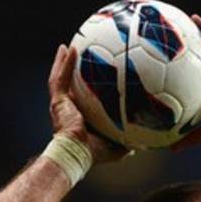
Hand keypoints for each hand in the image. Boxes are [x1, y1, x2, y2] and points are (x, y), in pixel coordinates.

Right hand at [48, 44, 128, 163]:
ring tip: (68, 48)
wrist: (77, 153)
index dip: (88, 90)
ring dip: (64, 62)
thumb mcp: (117, 147)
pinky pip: (60, 78)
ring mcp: (62, 104)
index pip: (85, 101)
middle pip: (71, 86)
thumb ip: (128, 143)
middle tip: (80, 58)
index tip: (95, 80)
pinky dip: (64, 63)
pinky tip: (70, 48)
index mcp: (81, 119)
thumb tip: (143, 146)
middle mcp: (69, 110)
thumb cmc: (94, 153)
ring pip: (61, 78)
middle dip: (73, 73)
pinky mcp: (58, 101)